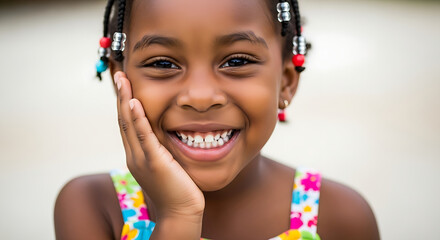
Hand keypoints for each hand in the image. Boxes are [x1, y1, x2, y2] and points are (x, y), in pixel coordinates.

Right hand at [114, 71, 204, 220]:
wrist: (181, 213)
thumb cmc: (177, 190)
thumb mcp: (165, 165)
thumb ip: (160, 149)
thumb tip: (164, 135)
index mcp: (136, 156)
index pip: (127, 124)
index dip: (124, 103)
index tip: (124, 84)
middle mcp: (134, 156)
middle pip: (123, 120)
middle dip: (120, 96)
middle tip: (119, 74)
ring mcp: (142, 159)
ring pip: (129, 125)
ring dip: (124, 100)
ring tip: (122, 80)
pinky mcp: (154, 163)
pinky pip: (144, 137)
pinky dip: (138, 119)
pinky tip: (134, 103)